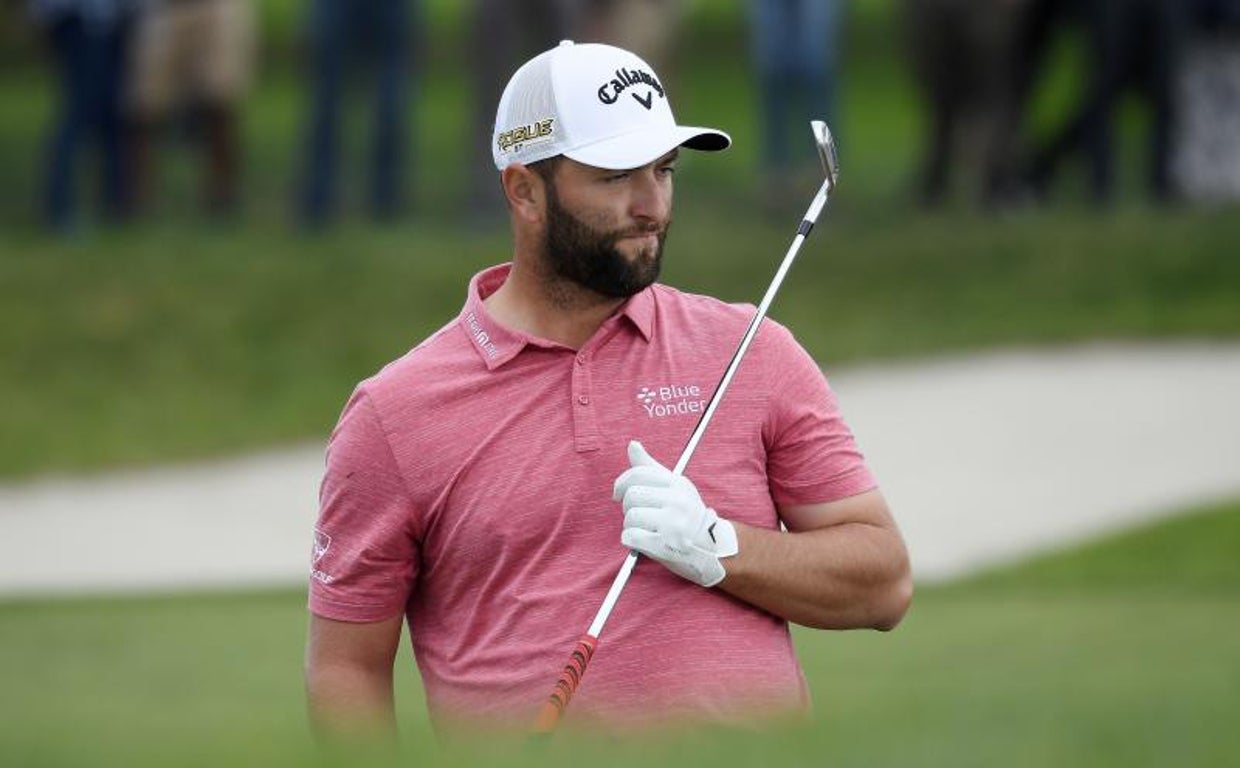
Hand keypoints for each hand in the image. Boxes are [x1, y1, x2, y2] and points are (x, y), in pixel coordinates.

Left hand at [612, 441, 738, 586]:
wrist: (713, 549)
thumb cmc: (688, 516)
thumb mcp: (676, 487)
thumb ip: (650, 467)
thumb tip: (632, 444)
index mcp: (678, 484)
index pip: (639, 473)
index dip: (621, 483)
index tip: (618, 494)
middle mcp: (677, 501)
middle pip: (632, 496)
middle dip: (628, 508)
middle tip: (640, 516)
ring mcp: (673, 523)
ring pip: (630, 517)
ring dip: (630, 527)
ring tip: (645, 530)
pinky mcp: (666, 544)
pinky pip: (631, 537)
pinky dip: (630, 540)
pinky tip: (641, 541)